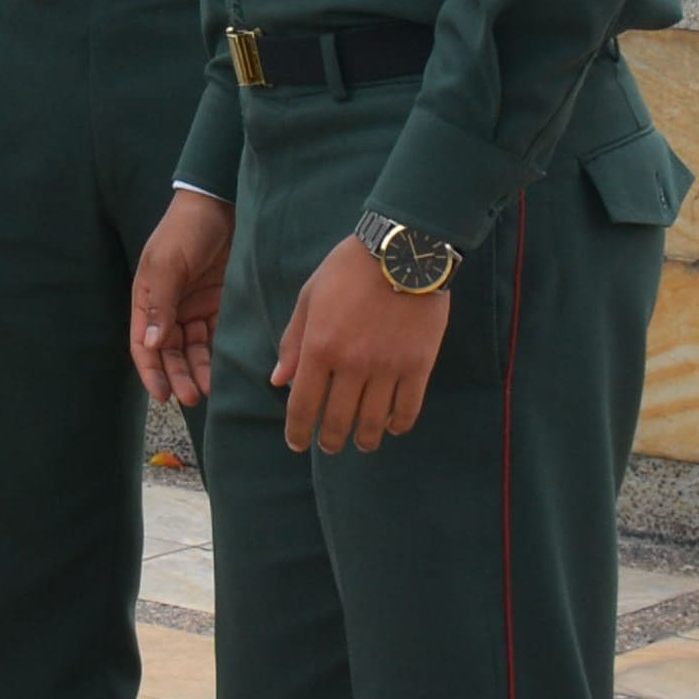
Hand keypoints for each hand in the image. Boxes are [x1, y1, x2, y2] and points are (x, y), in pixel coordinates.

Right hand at [129, 189, 229, 409]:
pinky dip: (219, 355)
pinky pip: (216, 337)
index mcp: (148, 299)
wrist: (221, 205)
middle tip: (192, 398)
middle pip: (170, 353)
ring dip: (199, 370)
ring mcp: (195, 308)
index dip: (151, 371)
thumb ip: (161, 305)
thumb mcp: (167, 265)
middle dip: (178, 376)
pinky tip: (226, 371)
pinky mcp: (219, 305)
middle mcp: (169, 308)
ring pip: (194, 350)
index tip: (163, 396)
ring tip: (210, 389)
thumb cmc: (185, 231)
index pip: (144, 344)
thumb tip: (152, 345)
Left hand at [272, 236, 449, 452]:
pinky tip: (392, 428)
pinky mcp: (419, 366)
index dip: (297, 431)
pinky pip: (408, 408)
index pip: (303, 404)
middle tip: (329, 447)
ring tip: (361, 443)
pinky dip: (399, 425)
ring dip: (365, 439)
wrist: (404, 250)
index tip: (297, 444)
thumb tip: (279, 380)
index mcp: (320, 346)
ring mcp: (388, 367)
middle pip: (338, 420)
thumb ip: (293, 341)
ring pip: (374, 421)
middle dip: (330, 441)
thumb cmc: (348, 269)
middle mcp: (352, 363)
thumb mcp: (310, 297)